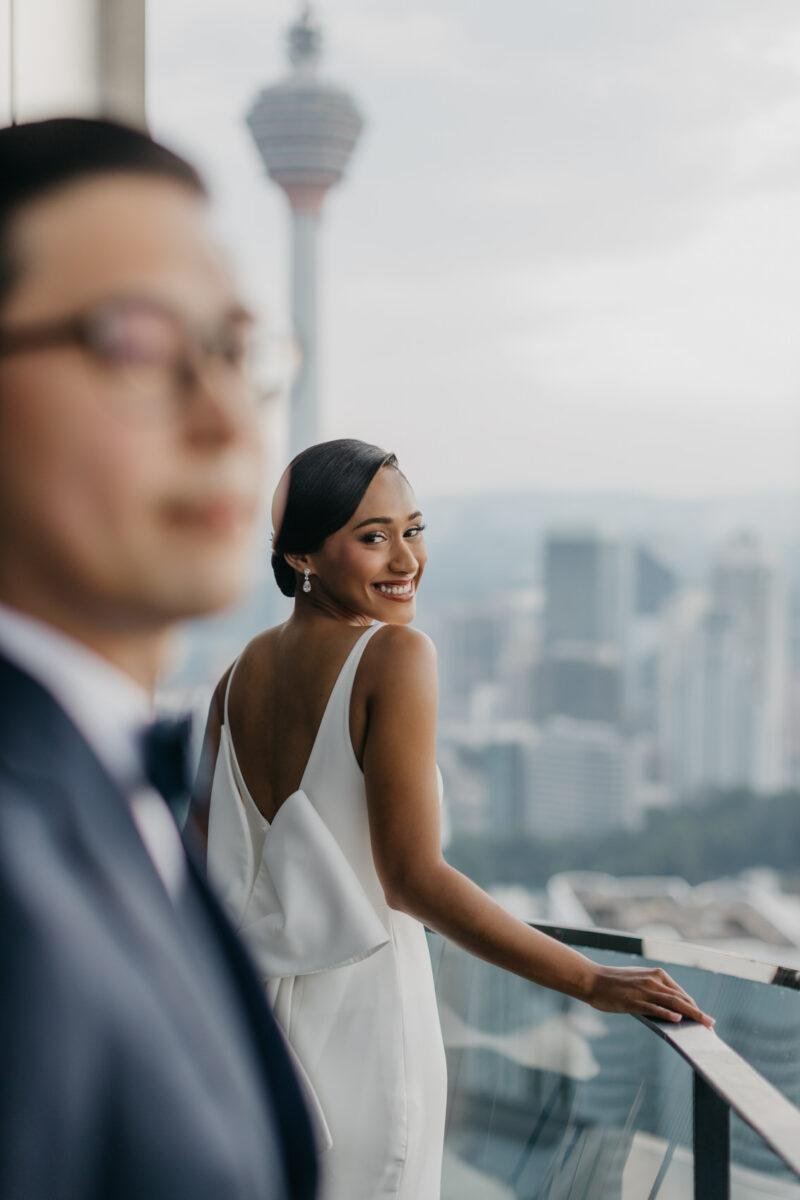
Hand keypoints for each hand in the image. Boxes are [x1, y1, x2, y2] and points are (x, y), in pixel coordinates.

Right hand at [586, 964, 714, 1027]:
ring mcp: (644, 990)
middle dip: (698, 1013)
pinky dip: (667, 1013)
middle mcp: (653, 981)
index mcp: (656, 974)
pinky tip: (678, 1020)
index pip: (681, 993)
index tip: (705, 1018)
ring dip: (691, 1015)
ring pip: (673, 1003)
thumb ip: (655, 991)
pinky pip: (654, 1007)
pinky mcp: (633, 1001)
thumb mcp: (639, 981)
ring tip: (704, 1025)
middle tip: (711, 1025)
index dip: (694, 1007)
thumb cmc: (616, 983)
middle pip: (681, 999)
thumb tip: (672, 1010)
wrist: (593, 980)